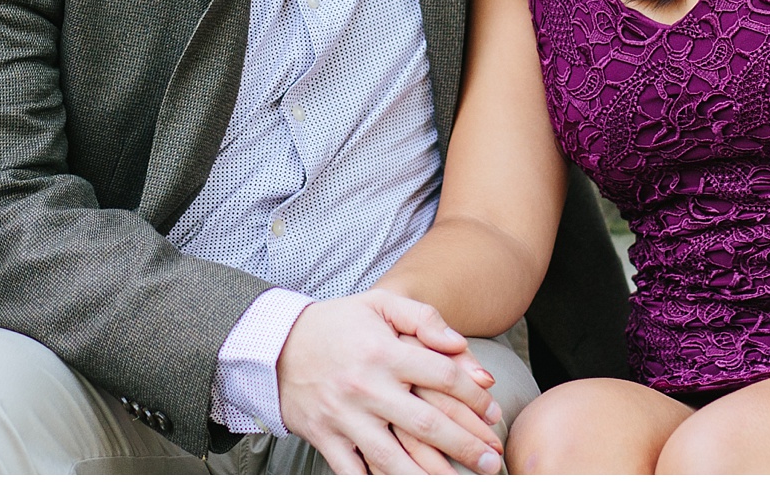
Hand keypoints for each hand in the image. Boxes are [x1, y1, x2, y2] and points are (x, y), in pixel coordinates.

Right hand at [276, 291, 503, 475]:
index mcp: (384, 352)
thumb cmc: (336, 324)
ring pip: (394, 459)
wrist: (275, 345)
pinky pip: (355, 473)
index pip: (442, 377)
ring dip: (431, 477)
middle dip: (466, 446)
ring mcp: (344, 417)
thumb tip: (460, 345)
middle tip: (492, 461)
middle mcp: (367, 387)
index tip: (494, 412)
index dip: (475, 397)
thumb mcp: (379, 304)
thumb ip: (423, 318)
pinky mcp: (325, 438)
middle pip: (427, 424)